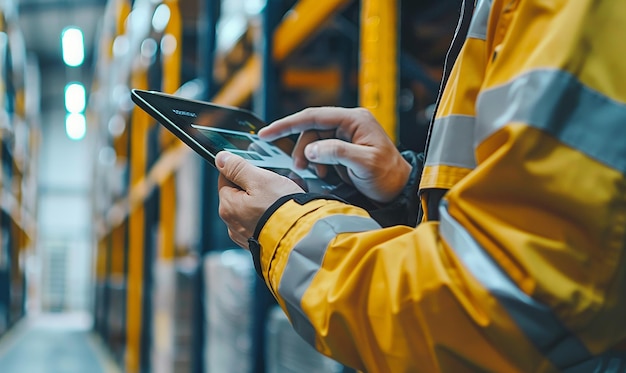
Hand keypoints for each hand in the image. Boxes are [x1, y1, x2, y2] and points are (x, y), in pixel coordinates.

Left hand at [216, 151, 304, 247]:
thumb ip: (238, 168)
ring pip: (249, 209)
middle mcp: (232, 223)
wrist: (302, 237)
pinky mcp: (257, 242)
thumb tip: (221, 158)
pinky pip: (258, 223)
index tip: (258, 172)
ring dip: (261, 203)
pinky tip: (279, 214)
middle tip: (272, 187)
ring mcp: (244, 235)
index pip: (225, 178)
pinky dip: (267, 217)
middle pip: (237, 194)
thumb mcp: (260, 180)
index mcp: (228, 206)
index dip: (242, 171)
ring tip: (279, 202)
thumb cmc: (282, 209)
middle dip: (253, 188)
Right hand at [258, 107, 410, 202]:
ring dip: (309, 157)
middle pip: (311, 129)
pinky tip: (323, 174)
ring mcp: (346, 135)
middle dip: (301, 147)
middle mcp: (349, 123)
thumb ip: (337, 153)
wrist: (399, 189)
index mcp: (354, 119)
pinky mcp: (344, 148)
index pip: (314, 116)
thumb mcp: (364, 164)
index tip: (266, 133)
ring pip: (314, 141)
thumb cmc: (387, 176)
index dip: (287, 124)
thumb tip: (312, 149)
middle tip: (299, 167)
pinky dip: (317, 162)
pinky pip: (321, 151)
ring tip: (314, 173)